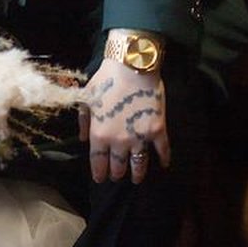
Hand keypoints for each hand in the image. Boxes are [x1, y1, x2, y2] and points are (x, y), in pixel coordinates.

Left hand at [79, 59, 171, 183]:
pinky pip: (162, 150)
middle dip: (116, 173)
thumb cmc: (106, 80)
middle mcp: (119, 140)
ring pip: (139, 163)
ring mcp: (140, 137)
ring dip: (137, 173)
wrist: (131, 67)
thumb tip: (83, 139)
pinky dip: (164, 159)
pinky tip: (164, 165)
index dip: (99, 172)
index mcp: (100, 134)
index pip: (98, 161)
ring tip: (136, 179)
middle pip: (118, 165)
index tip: (100, 179)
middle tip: (117, 176)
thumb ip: (84, 121)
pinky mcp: (157, 130)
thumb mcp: (86, 98)